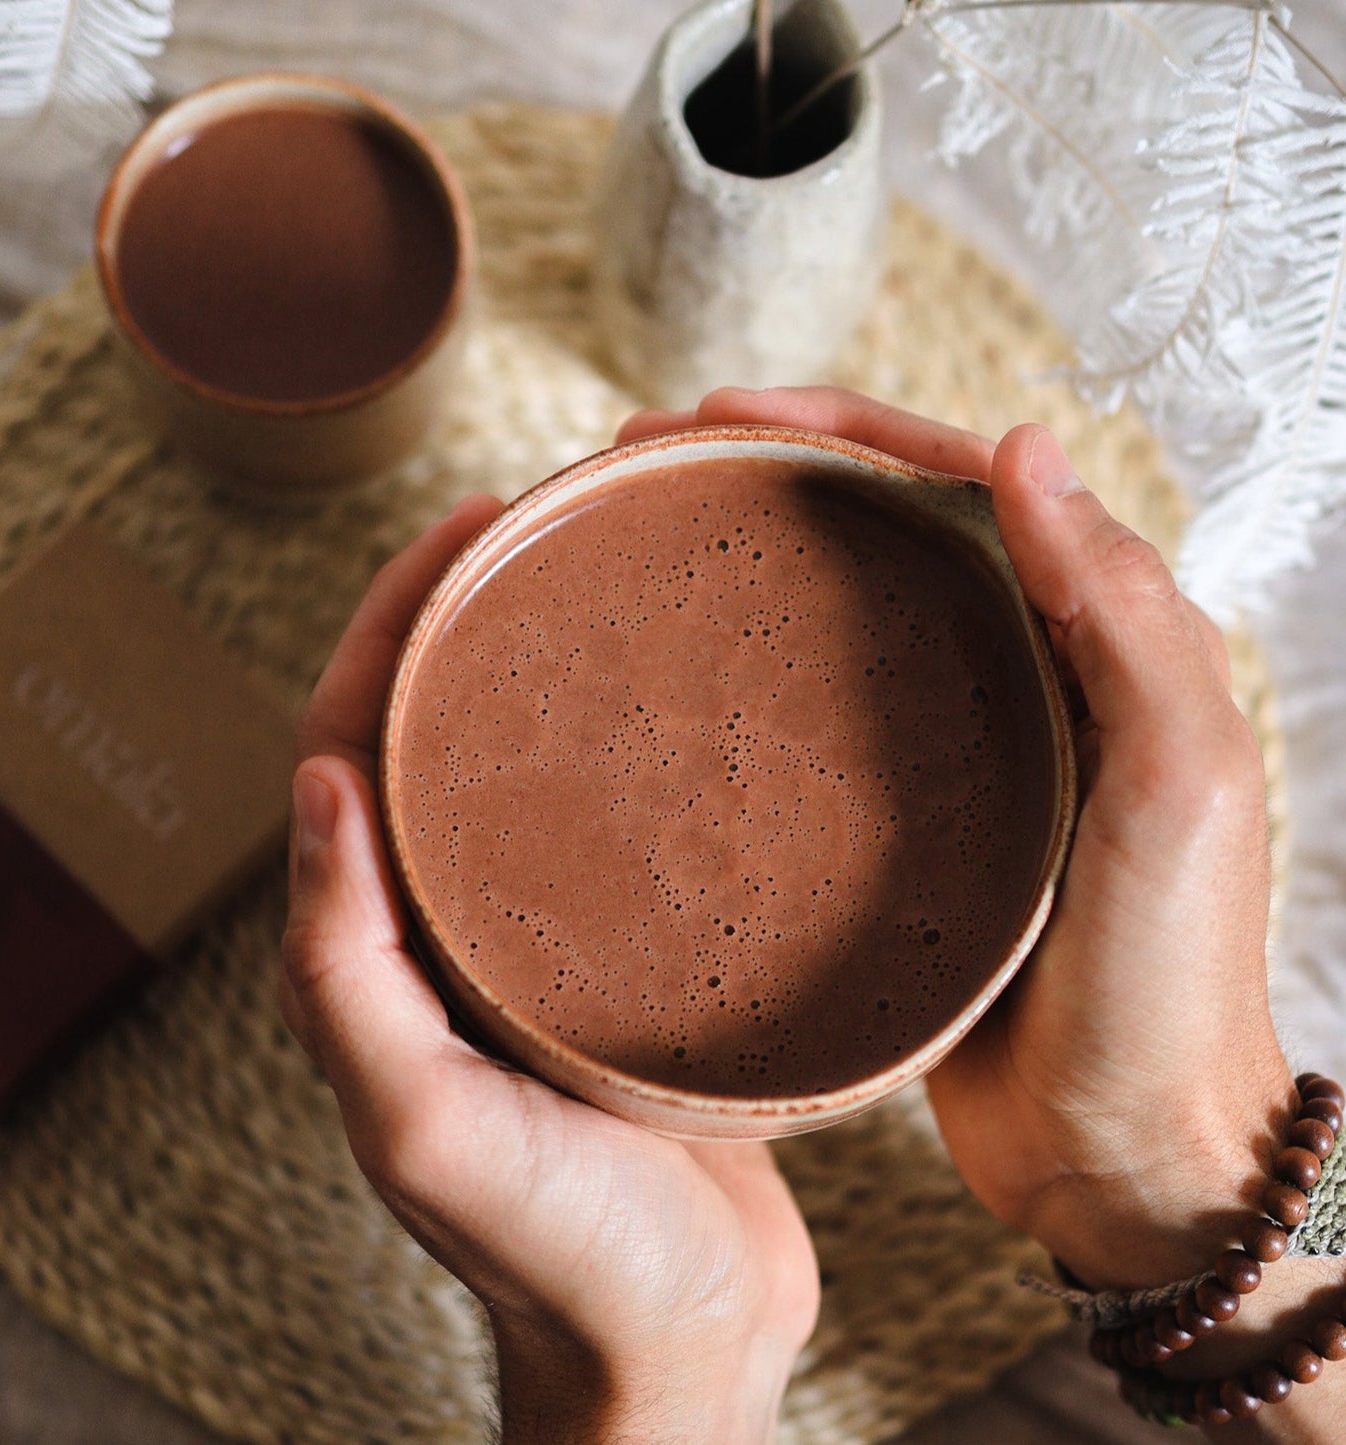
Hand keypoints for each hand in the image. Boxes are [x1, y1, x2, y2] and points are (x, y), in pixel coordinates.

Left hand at [281, 496, 817, 1444]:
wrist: (675, 1341)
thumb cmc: (554, 1255)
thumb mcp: (426, 1124)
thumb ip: (346, 971)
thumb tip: (314, 784)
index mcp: (379, 955)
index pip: (353, 748)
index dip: (388, 629)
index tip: (464, 529)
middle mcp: (450, 933)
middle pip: (439, 735)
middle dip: (472, 615)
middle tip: (547, 518)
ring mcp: (539, 944)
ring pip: (525, 771)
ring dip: (548, 669)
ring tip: (615, 581)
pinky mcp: (626, 967)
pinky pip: (612, 831)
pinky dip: (629, 753)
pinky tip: (693, 712)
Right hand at [618, 388, 1290, 1290]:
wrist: (1121, 1153)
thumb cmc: (1167, 985)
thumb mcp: (1178, 789)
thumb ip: (1123, 618)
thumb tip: (1024, 452)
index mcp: (1100, 642)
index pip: (963, 487)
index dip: (846, 430)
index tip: (725, 413)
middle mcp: (1026, 677)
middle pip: (885, 534)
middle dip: (772, 473)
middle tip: (647, 456)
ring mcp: (955, 753)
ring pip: (842, 618)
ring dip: (752, 562)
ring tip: (641, 535)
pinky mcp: (897, 830)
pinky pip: (818, 726)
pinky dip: (752, 680)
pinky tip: (680, 682)